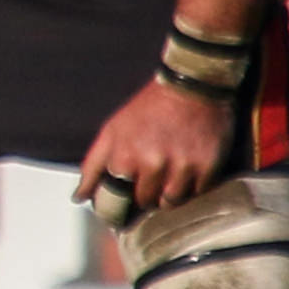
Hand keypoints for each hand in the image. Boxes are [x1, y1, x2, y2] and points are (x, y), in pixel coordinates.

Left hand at [75, 77, 231, 220]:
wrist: (190, 86)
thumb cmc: (146, 108)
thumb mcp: (111, 131)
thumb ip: (93, 166)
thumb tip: (79, 197)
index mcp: (125, 158)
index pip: (117, 201)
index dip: (119, 202)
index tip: (123, 200)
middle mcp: (154, 165)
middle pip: (146, 202)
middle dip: (145, 194)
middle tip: (150, 179)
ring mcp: (182, 167)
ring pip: (172, 202)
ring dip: (169, 195)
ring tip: (169, 177)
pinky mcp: (208, 166)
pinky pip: (198, 193)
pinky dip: (193, 186)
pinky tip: (189, 169)